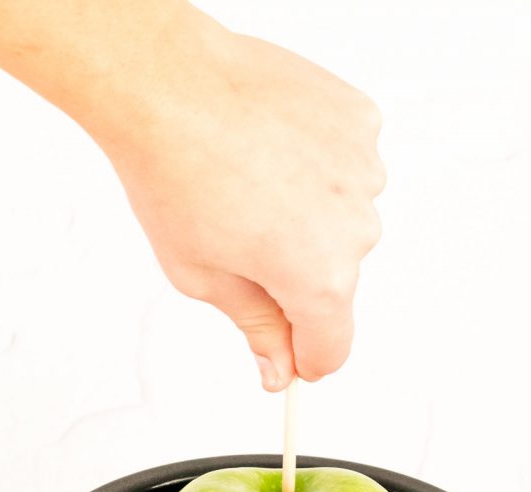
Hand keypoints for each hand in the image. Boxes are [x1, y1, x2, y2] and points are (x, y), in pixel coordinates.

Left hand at [93, 10, 384, 390]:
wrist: (166, 84)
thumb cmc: (174, 174)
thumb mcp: (204, 277)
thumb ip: (256, 328)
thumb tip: (278, 367)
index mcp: (319, 278)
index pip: (331, 348)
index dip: (304, 358)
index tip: (291, 357)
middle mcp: (355, 227)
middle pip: (335, 280)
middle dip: (294, 274)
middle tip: (240, 239)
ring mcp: (363, 170)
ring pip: (343, 219)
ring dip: (308, 215)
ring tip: (252, 185)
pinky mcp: (359, 123)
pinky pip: (346, 165)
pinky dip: (317, 166)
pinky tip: (273, 151)